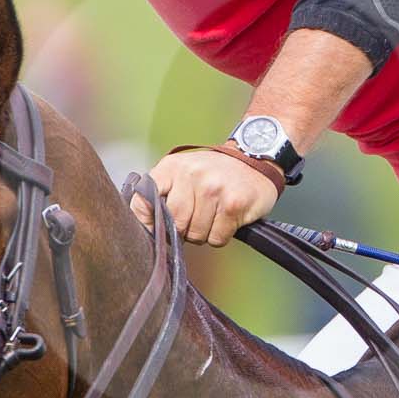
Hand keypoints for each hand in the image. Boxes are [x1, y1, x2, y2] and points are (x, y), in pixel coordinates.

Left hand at [130, 147, 279, 246]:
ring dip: (205, 233)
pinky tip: (227, 218)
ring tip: (214, 215)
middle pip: (175, 224)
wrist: (256, 159)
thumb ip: (160, 192)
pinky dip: (221, 235)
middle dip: (185, 230)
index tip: (156, 229)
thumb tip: (143, 225)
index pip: (143, 201)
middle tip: (198, 217)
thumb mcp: (182, 171)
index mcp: (172, 167)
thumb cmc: (215, 171)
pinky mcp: (233, 204)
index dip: (147, 222)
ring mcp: (213, 189)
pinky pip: (217, 238)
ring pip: (196, 235)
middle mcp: (191, 175)